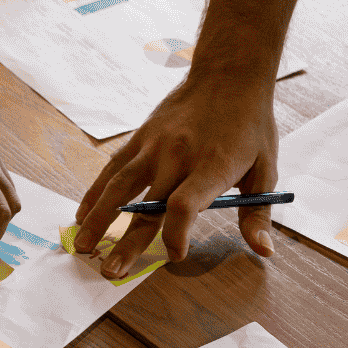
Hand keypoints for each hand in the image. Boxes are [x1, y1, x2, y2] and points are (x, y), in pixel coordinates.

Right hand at [73, 75, 279, 278]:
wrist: (227, 76)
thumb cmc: (249, 126)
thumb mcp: (265, 170)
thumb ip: (257, 215)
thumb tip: (264, 252)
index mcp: (212, 167)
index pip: (184, 206)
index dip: (176, 234)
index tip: (174, 255)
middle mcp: (178, 157)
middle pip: (146, 207)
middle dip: (127, 243)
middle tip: (110, 271)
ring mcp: (154, 146)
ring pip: (119, 189)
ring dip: (99, 220)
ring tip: (83, 247)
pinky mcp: (140, 138)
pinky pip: (112, 169)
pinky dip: (95, 192)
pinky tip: (82, 213)